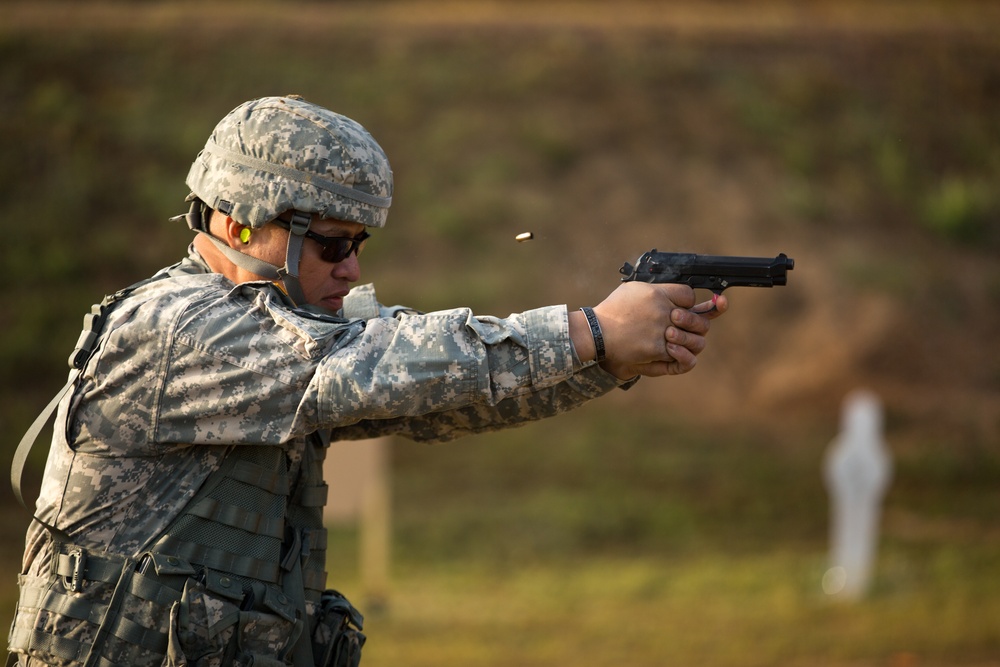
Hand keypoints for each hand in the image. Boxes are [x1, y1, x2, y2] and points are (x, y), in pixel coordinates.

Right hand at [570, 282, 727, 379]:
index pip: (689, 294)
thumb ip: (657, 290)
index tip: (682, 307)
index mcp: (657, 293)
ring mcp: (661, 330)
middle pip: (696, 318)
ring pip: (694, 338)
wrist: (596, 332)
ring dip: (690, 340)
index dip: (688, 302)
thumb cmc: (613, 310)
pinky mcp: (657, 349)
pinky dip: (679, 354)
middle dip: (695, 323)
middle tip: (685, 327)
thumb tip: (674, 294)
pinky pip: (680, 354)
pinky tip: (670, 350)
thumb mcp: (633, 289)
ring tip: (678, 340)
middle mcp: (663, 310)